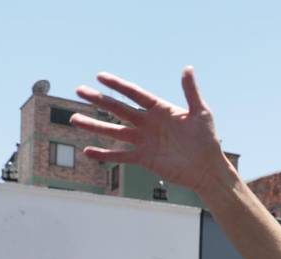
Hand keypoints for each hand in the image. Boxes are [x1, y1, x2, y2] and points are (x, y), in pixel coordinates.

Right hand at [73, 69, 229, 194]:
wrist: (207, 168)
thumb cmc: (207, 140)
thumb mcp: (201, 113)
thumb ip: (191, 92)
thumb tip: (187, 68)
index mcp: (160, 110)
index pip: (134, 94)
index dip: (118, 85)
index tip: (100, 76)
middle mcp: (148, 123)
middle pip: (119, 109)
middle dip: (99, 100)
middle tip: (79, 90)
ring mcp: (144, 141)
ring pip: (114, 131)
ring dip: (94, 125)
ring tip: (74, 119)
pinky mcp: (144, 158)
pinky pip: (121, 156)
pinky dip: (105, 154)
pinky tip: (88, 151)